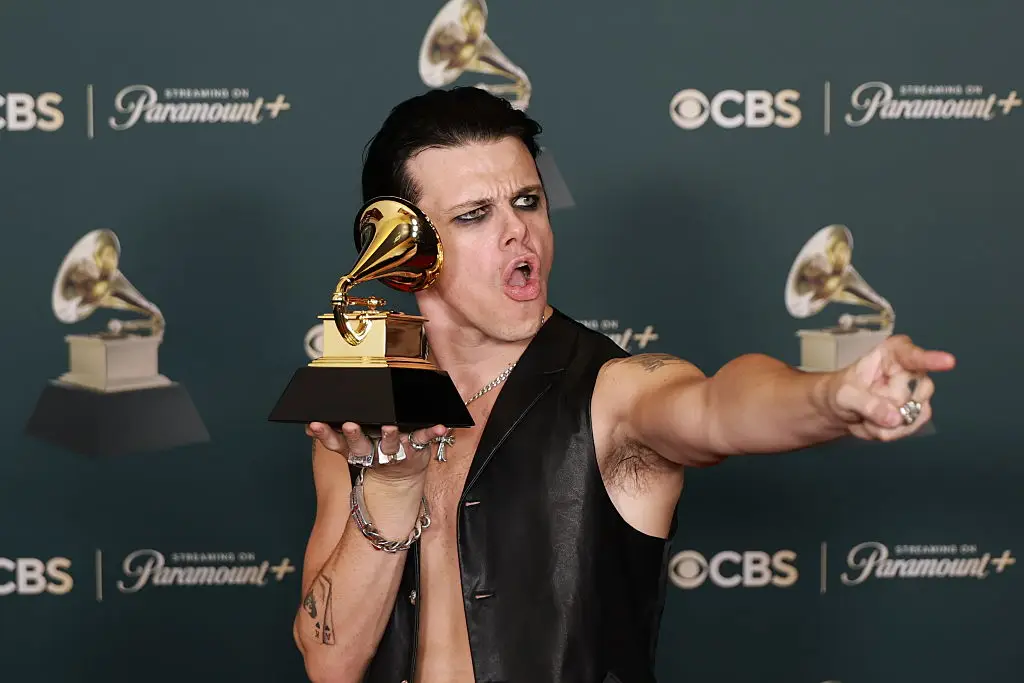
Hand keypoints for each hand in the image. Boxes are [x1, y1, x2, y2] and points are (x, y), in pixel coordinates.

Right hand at [305, 421, 448, 482]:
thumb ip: (334, 435)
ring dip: (390, 436)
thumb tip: (309, 426)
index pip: (336, 442)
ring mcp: (395, 452)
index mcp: (356, 449)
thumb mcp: (353, 447)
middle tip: (350, 425)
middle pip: (361, 445)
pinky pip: (425, 439)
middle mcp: (373, 452)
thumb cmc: (375, 452)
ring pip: (391, 444)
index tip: (315, 424)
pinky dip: (433, 432)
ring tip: (390, 427)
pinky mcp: (416, 449)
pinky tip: (440, 426)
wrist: (400, 477)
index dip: (325, 434)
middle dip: (354, 434)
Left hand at [826, 334, 955, 440]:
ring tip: (868, 415)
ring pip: (917, 411)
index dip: (931, 359)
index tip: (948, 362)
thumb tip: (895, 418)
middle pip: (919, 390)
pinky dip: (890, 432)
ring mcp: (917, 392)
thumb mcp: (845, 395)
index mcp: (892, 354)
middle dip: (890, 403)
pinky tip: (875, 424)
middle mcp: (911, 370)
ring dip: (889, 421)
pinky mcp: (917, 412)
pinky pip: (912, 426)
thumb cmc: (843, 391)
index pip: (912, 355)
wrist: (842, 410)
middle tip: (865, 402)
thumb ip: (867, 404)